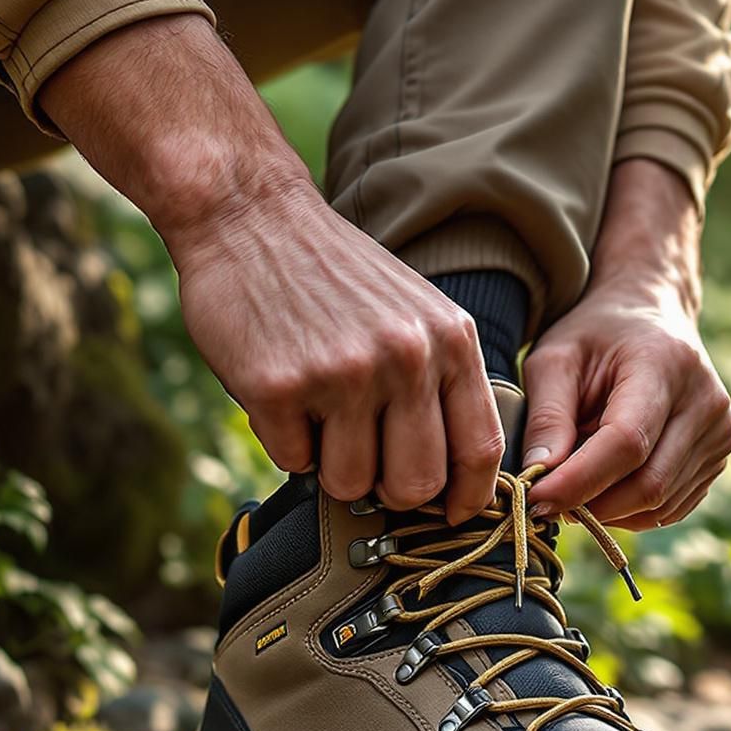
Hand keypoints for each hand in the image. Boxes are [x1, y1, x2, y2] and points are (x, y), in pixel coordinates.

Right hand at [44, 15, 501, 520]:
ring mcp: (343, 374)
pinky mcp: (280, 387)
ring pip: (350, 484)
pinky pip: (293, 462)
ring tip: (317, 410)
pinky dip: (285, 441)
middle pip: (416, 485)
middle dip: (388, 490)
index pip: (480, 449)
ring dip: (330, 464)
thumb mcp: (415, 311)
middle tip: (365, 460)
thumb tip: (453, 478)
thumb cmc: (333, 274)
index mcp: (448, 339)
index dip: (468, 498)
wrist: (250, 214)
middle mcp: (405, 358)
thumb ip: (439, 381)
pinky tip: (281, 392)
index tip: (451, 515)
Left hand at [522, 159, 730, 527]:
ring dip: (609, 511)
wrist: (652, 315)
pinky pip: (672, 507)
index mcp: (665, 364)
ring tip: (577, 484)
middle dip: (591, 505)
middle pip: (648, 483)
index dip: (580, 480)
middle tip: (547, 502)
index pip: (627, 442)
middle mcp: (706, 400)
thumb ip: (546, 416)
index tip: (536, 500)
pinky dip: (632, 511)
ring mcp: (721, 431)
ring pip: (660, 504)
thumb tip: (538, 477)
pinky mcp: (721, 455)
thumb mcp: (555, 358)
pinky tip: (608, 485)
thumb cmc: (596, 337)